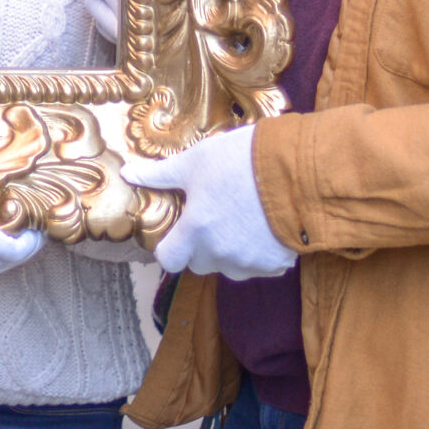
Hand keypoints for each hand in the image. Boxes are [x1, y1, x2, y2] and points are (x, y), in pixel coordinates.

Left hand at [117, 128, 298, 278]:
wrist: (299, 170)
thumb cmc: (242, 161)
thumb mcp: (195, 160)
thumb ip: (160, 174)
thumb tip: (128, 174)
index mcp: (195, 231)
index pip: (169, 260)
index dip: (170, 247)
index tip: (178, 230)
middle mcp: (220, 253)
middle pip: (199, 263)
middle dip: (201, 247)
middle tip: (213, 218)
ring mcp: (250, 262)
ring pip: (230, 267)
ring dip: (230, 253)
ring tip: (241, 220)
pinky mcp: (277, 263)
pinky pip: (259, 267)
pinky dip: (259, 254)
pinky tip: (263, 227)